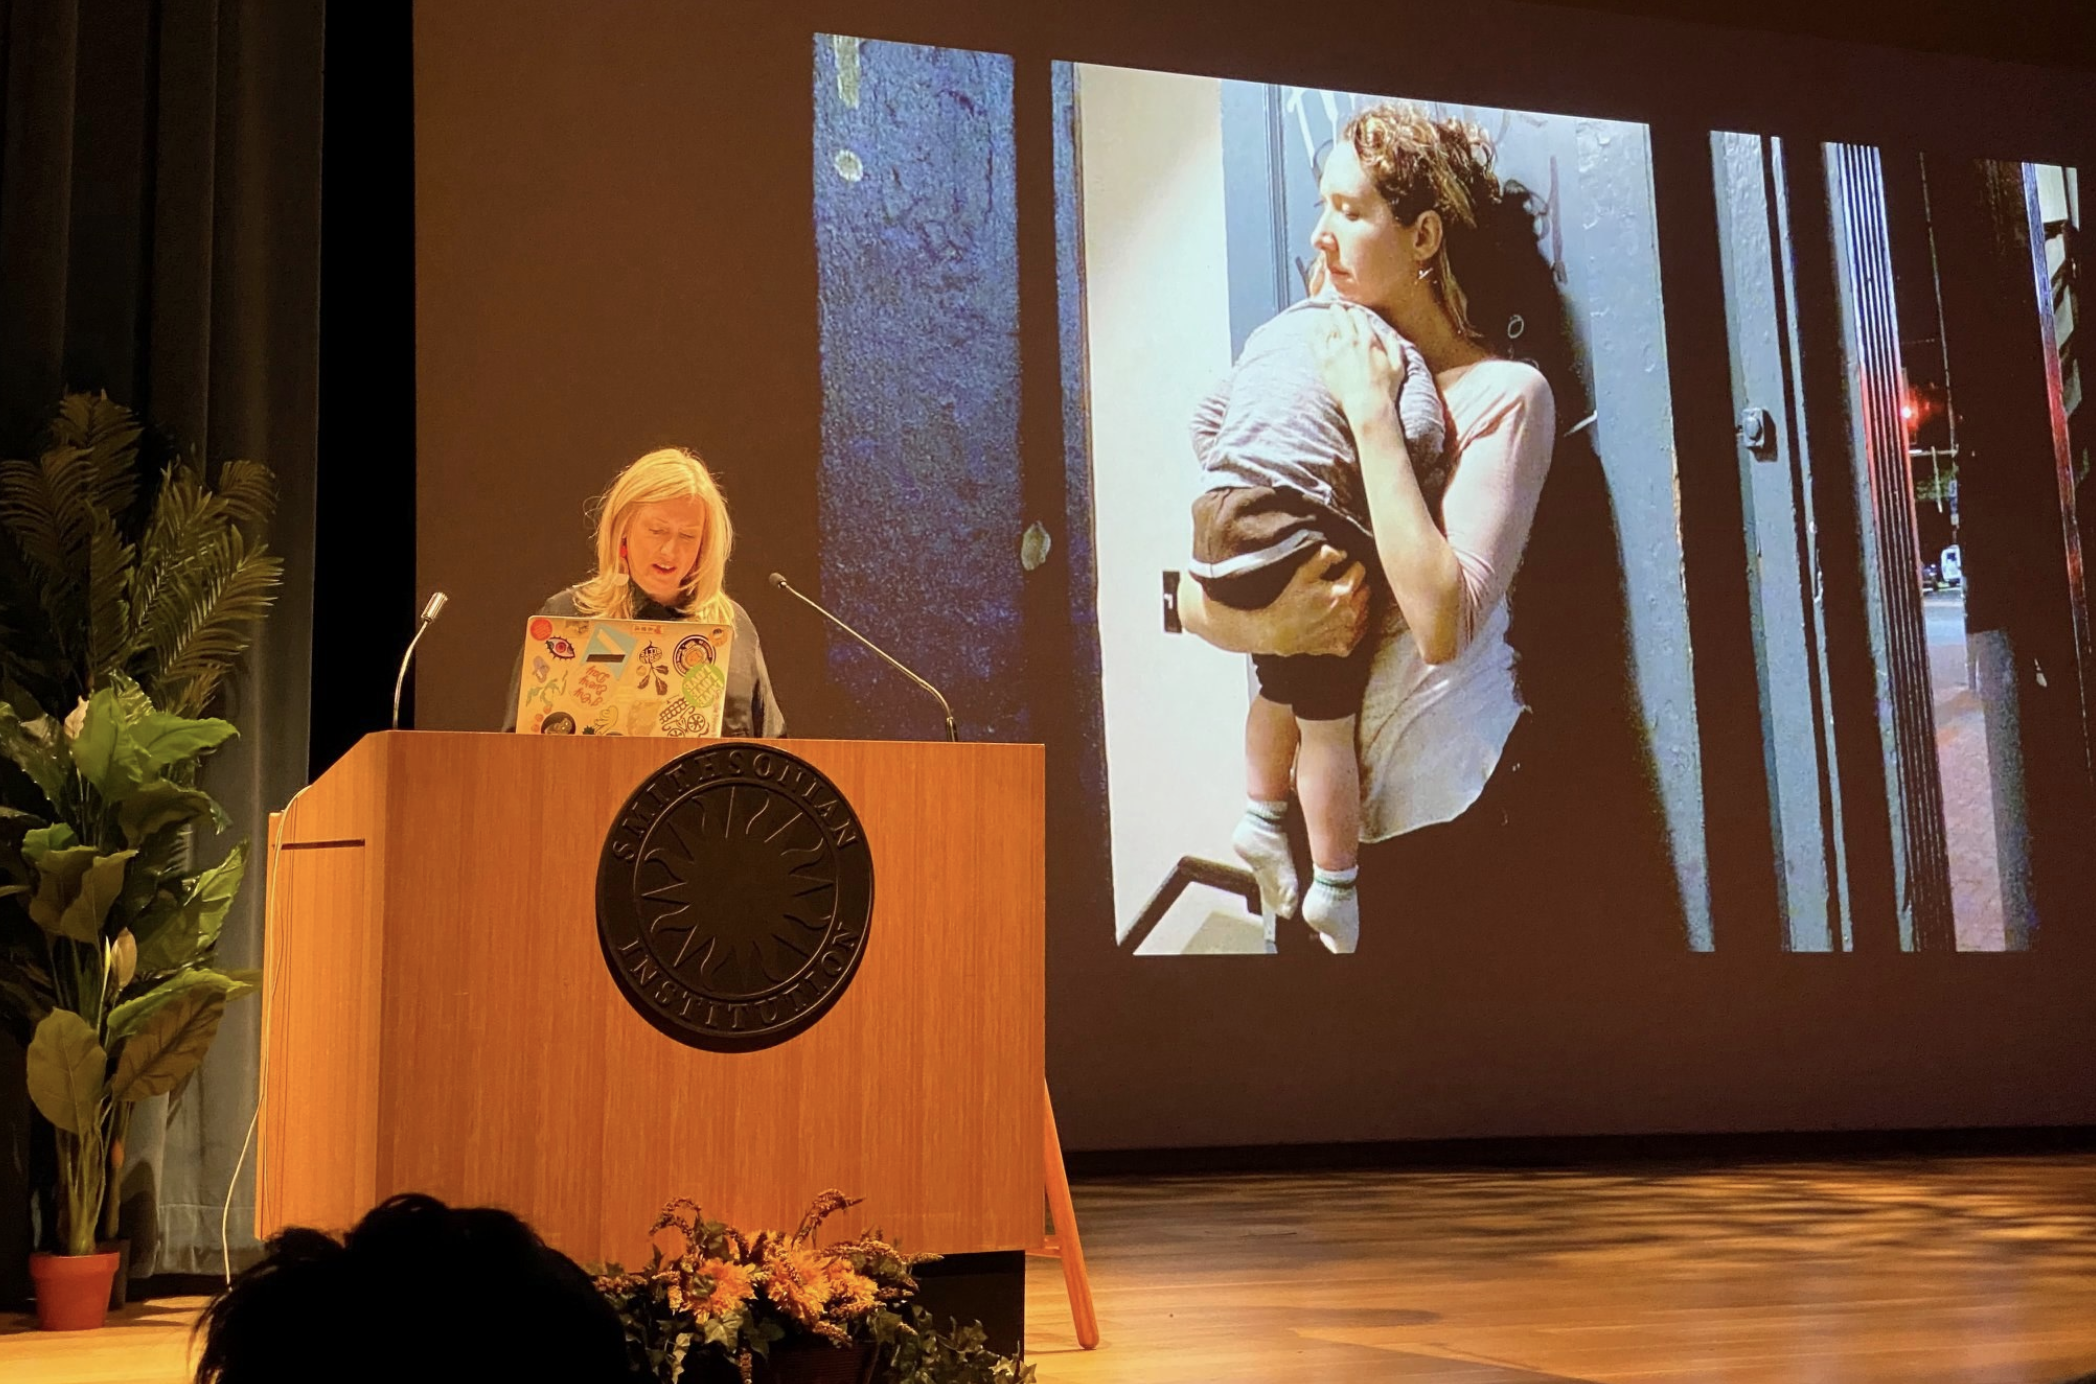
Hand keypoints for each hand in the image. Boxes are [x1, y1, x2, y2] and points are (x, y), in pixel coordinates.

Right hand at [1269, 545, 1370, 656]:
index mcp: (1342, 592)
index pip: (1360, 571)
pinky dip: (1354, 624)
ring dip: (1357, 605)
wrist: (1278, 633)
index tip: (1342, 571)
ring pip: (1366, 610)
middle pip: (1366, 590)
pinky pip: (1360, 630)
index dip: (1351, 568)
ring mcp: (1349, 631)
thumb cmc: (1290, 602)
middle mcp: (1351, 613)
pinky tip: (1339, 620)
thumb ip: (1325, 557)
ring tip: (1338, 604)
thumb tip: (1343, 553)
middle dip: (1355, 586)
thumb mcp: (1303, 573)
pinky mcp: (1345, 645)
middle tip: (1338, 588)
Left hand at [1316, 308, 1402, 423]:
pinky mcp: (1324, 362)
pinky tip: (1311, 327)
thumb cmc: (1385, 389)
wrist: (1367, 406)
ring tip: (1323, 316)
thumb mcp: (1398, 366)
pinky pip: (1315, 342)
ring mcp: (1335, 351)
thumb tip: (1391, 334)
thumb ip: (1395, 347)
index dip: (1354, 312)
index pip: (1358, 317)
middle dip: (1338, 311)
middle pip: (1341, 318)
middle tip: (1334, 309)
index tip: (1351, 313)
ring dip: (1325, 319)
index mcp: (1369, 339)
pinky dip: (1313, 332)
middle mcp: (1351, 341)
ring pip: (1327, 327)